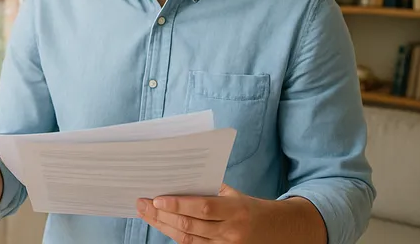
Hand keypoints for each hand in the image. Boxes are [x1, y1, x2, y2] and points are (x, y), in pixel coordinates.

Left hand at [137, 183, 258, 242]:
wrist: (277, 231)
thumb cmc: (250, 208)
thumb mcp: (235, 195)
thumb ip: (210, 189)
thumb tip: (178, 182)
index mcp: (236, 210)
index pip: (203, 207)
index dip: (178, 205)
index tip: (156, 199)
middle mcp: (231, 232)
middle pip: (190, 226)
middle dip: (162, 215)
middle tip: (142, 204)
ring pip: (187, 240)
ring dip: (163, 226)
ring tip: (146, 214)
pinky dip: (175, 236)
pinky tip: (162, 226)